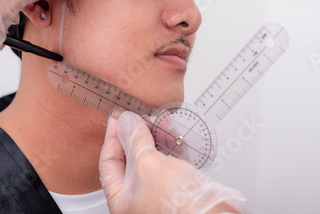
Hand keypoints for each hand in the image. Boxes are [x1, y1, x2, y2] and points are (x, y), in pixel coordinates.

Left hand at [99, 111, 246, 213]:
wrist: (212, 212)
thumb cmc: (176, 205)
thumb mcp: (148, 164)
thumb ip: (135, 140)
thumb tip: (126, 121)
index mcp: (120, 199)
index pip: (108, 162)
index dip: (112, 136)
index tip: (119, 117)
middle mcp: (137, 197)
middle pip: (130, 159)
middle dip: (138, 135)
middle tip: (142, 116)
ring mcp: (158, 192)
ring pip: (152, 158)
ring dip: (157, 138)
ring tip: (162, 122)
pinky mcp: (177, 187)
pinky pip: (170, 162)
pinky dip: (171, 147)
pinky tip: (175, 135)